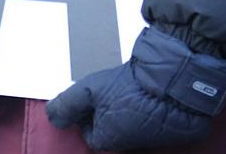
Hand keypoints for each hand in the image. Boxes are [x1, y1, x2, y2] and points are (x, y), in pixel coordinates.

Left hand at [46, 25, 225, 149]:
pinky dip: (147, 112)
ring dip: (126, 113)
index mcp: (109, 139)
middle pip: (111, 132)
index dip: (86, 116)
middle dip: (106, 114)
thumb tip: (52, 118)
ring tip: (128, 91)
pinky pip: (153, 124)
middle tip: (109, 93)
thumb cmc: (129, 86)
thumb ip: (66, 105)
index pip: (90, 135)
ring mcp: (154, 140)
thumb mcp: (88, 90)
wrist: (173, 81)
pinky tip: (146, 96)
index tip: (90, 99)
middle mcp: (132, 145)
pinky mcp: (173, 131)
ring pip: (131, 128)